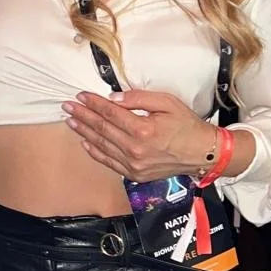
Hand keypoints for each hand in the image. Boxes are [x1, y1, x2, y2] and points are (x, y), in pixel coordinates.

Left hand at [62, 89, 214, 180]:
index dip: (93, 103)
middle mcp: (135, 149)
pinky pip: (109, 162)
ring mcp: (133, 165)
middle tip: (68, 106)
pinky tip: (85, 142)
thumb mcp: (167, 103)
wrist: (203, 153)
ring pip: (101, 146)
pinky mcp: (135, 174)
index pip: (110, 113)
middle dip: (82, 115)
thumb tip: (112, 98)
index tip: (81, 96)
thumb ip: (138, 98)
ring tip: (71, 121)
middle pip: (101, 129)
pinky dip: (95, 152)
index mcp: (143, 129)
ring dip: (84, 132)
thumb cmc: (187, 125)